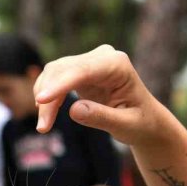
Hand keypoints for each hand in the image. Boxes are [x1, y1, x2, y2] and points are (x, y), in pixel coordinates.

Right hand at [33, 45, 168, 147]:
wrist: (145, 120)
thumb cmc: (140, 123)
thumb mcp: (126, 125)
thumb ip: (102, 117)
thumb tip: (73, 110)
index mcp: (117, 65)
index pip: (82, 71)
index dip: (59, 85)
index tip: (41, 100)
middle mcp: (102, 57)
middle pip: (63, 70)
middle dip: (48, 98)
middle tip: (43, 128)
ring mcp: (89, 61)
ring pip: (54, 73)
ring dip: (44, 98)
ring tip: (44, 126)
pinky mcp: (79, 70)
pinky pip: (55, 78)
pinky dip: (47, 96)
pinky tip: (47, 114)